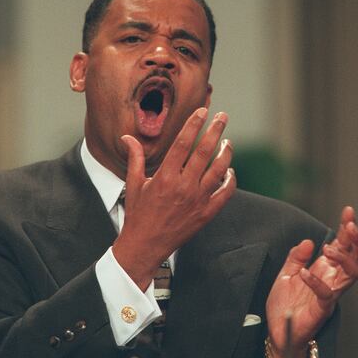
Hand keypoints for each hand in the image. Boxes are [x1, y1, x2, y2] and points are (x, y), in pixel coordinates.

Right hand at [112, 108, 236, 289]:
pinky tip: (229, 170)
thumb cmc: (137, 214)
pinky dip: (230, 180)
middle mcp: (183, 187)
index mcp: (165, 177)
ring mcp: (197, 201)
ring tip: (228, 141)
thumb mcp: (134, 184)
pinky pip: (225, 193)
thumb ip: (135, 158)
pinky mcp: (206, 214)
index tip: (202, 111)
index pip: (183, 143)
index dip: (194, 124)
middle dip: (215, 131)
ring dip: (225, 153)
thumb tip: (127, 137)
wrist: (145, 246)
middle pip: (204, 152)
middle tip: (223, 117)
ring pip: (219, 170)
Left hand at [266, 206, 357, 357]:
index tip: (349, 211)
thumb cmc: (285, 303)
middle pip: (357, 258)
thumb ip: (296, 256)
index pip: (344, 245)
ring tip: (327, 248)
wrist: (278, 330)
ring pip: (352, 275)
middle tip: (351, 225)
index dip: (348, 228)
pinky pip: (327, 294)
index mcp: (326, 268)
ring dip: (343, 258)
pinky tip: (304, 272)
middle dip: (357, 240)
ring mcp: (331, 294)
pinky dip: (317, 282)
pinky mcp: (322, 309)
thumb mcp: (286, 273)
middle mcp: (333, 279)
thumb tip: (308, 241)